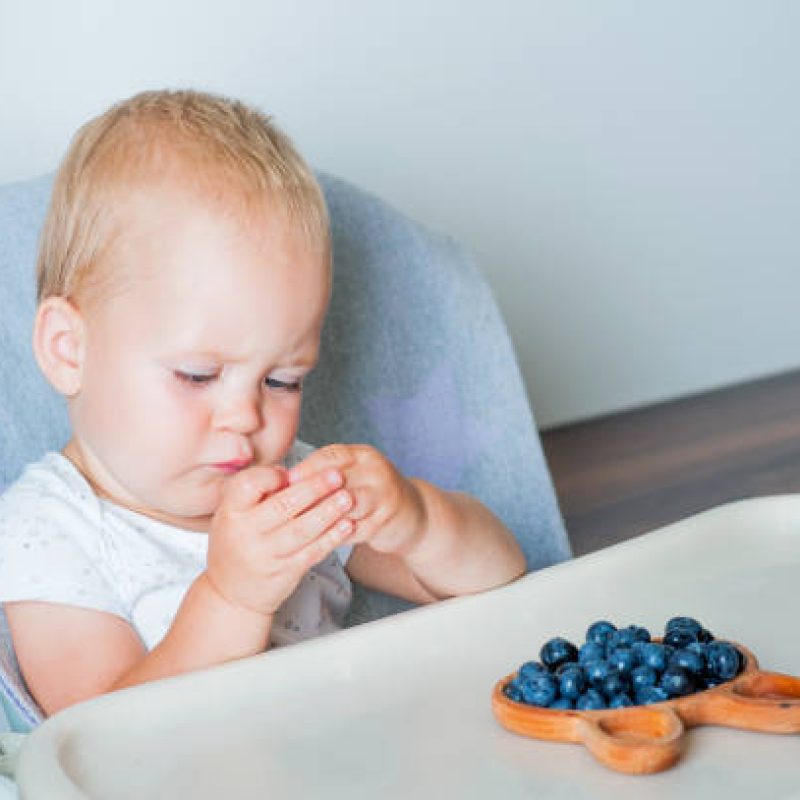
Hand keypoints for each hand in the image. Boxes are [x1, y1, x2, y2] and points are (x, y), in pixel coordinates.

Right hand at [205, 464, 354, 615]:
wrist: (232, 593)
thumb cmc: (238, 543)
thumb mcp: (234, 515)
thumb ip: (258, 494)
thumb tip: (293, 474)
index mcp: (230, 512)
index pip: (250, 484)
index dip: (272, 475)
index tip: (292, 472)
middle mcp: (244, 533)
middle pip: (283, 505)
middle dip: (314, 488)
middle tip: (336, 475)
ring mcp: (265, 555)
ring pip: (302, 529)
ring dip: (328, 511)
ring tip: (347, 497)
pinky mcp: (285, 572)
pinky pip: (312, 551)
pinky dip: (332, 537)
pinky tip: (347, 525)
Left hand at [287, 445, 426, 556]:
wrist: (413, 513)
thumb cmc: (371, 493)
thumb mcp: (354, 474)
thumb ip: (325, 473)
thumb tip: (282, 479)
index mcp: (363, 456)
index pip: (331, 456)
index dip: (306, 469)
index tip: (284, 482)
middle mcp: (376, 471)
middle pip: (337, 480)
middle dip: (309, 494)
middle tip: (284, 508)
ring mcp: (384, 495)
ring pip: (346, 505)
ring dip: (321, 515)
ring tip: (298, 525)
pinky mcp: (386, 520)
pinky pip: (354, 529)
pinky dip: (335, 535)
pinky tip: (319, 539)